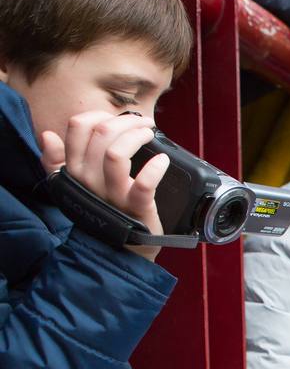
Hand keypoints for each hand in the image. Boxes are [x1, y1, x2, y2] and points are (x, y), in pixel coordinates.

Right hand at [40, 111, 169, 261]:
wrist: (121, 253)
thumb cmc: (104, 213)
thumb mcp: (76, 188)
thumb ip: (58, 162)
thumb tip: (47, 136)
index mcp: (74, 170)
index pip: (78, 127)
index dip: (100, 115)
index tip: (116, 120)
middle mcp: (88, 180)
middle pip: (100, 133)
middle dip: (125, 122)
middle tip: (143, 125)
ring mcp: (111, 195)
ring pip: (116, 153)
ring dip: (137, 136)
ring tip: (150, 135)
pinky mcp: (136, 208)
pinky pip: (143, 184)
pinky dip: (155, 168)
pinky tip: (162, 161)